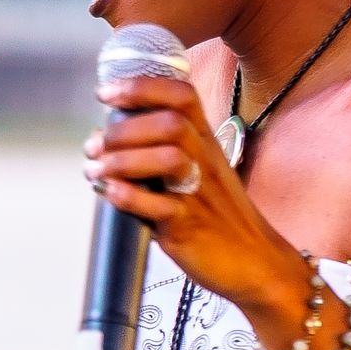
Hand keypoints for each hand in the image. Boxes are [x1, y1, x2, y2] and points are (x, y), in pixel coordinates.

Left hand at [83, 73, 304, 332]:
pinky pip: (160, 207)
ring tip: (95, 170)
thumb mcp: (199, 171)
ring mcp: (199, 194)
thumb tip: (106, 140)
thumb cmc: (219, 217)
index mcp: (205, 142)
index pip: (181, 95)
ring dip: (122, 160)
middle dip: (123, 128)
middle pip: (169, 123)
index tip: (105, 93)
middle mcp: (205, 161)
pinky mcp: (190, 227)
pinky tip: (110, 193)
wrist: (256, 262)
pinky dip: (128, 197)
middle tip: (94, 145)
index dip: (140, 87)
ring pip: (167, 159)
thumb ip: (162, 151)